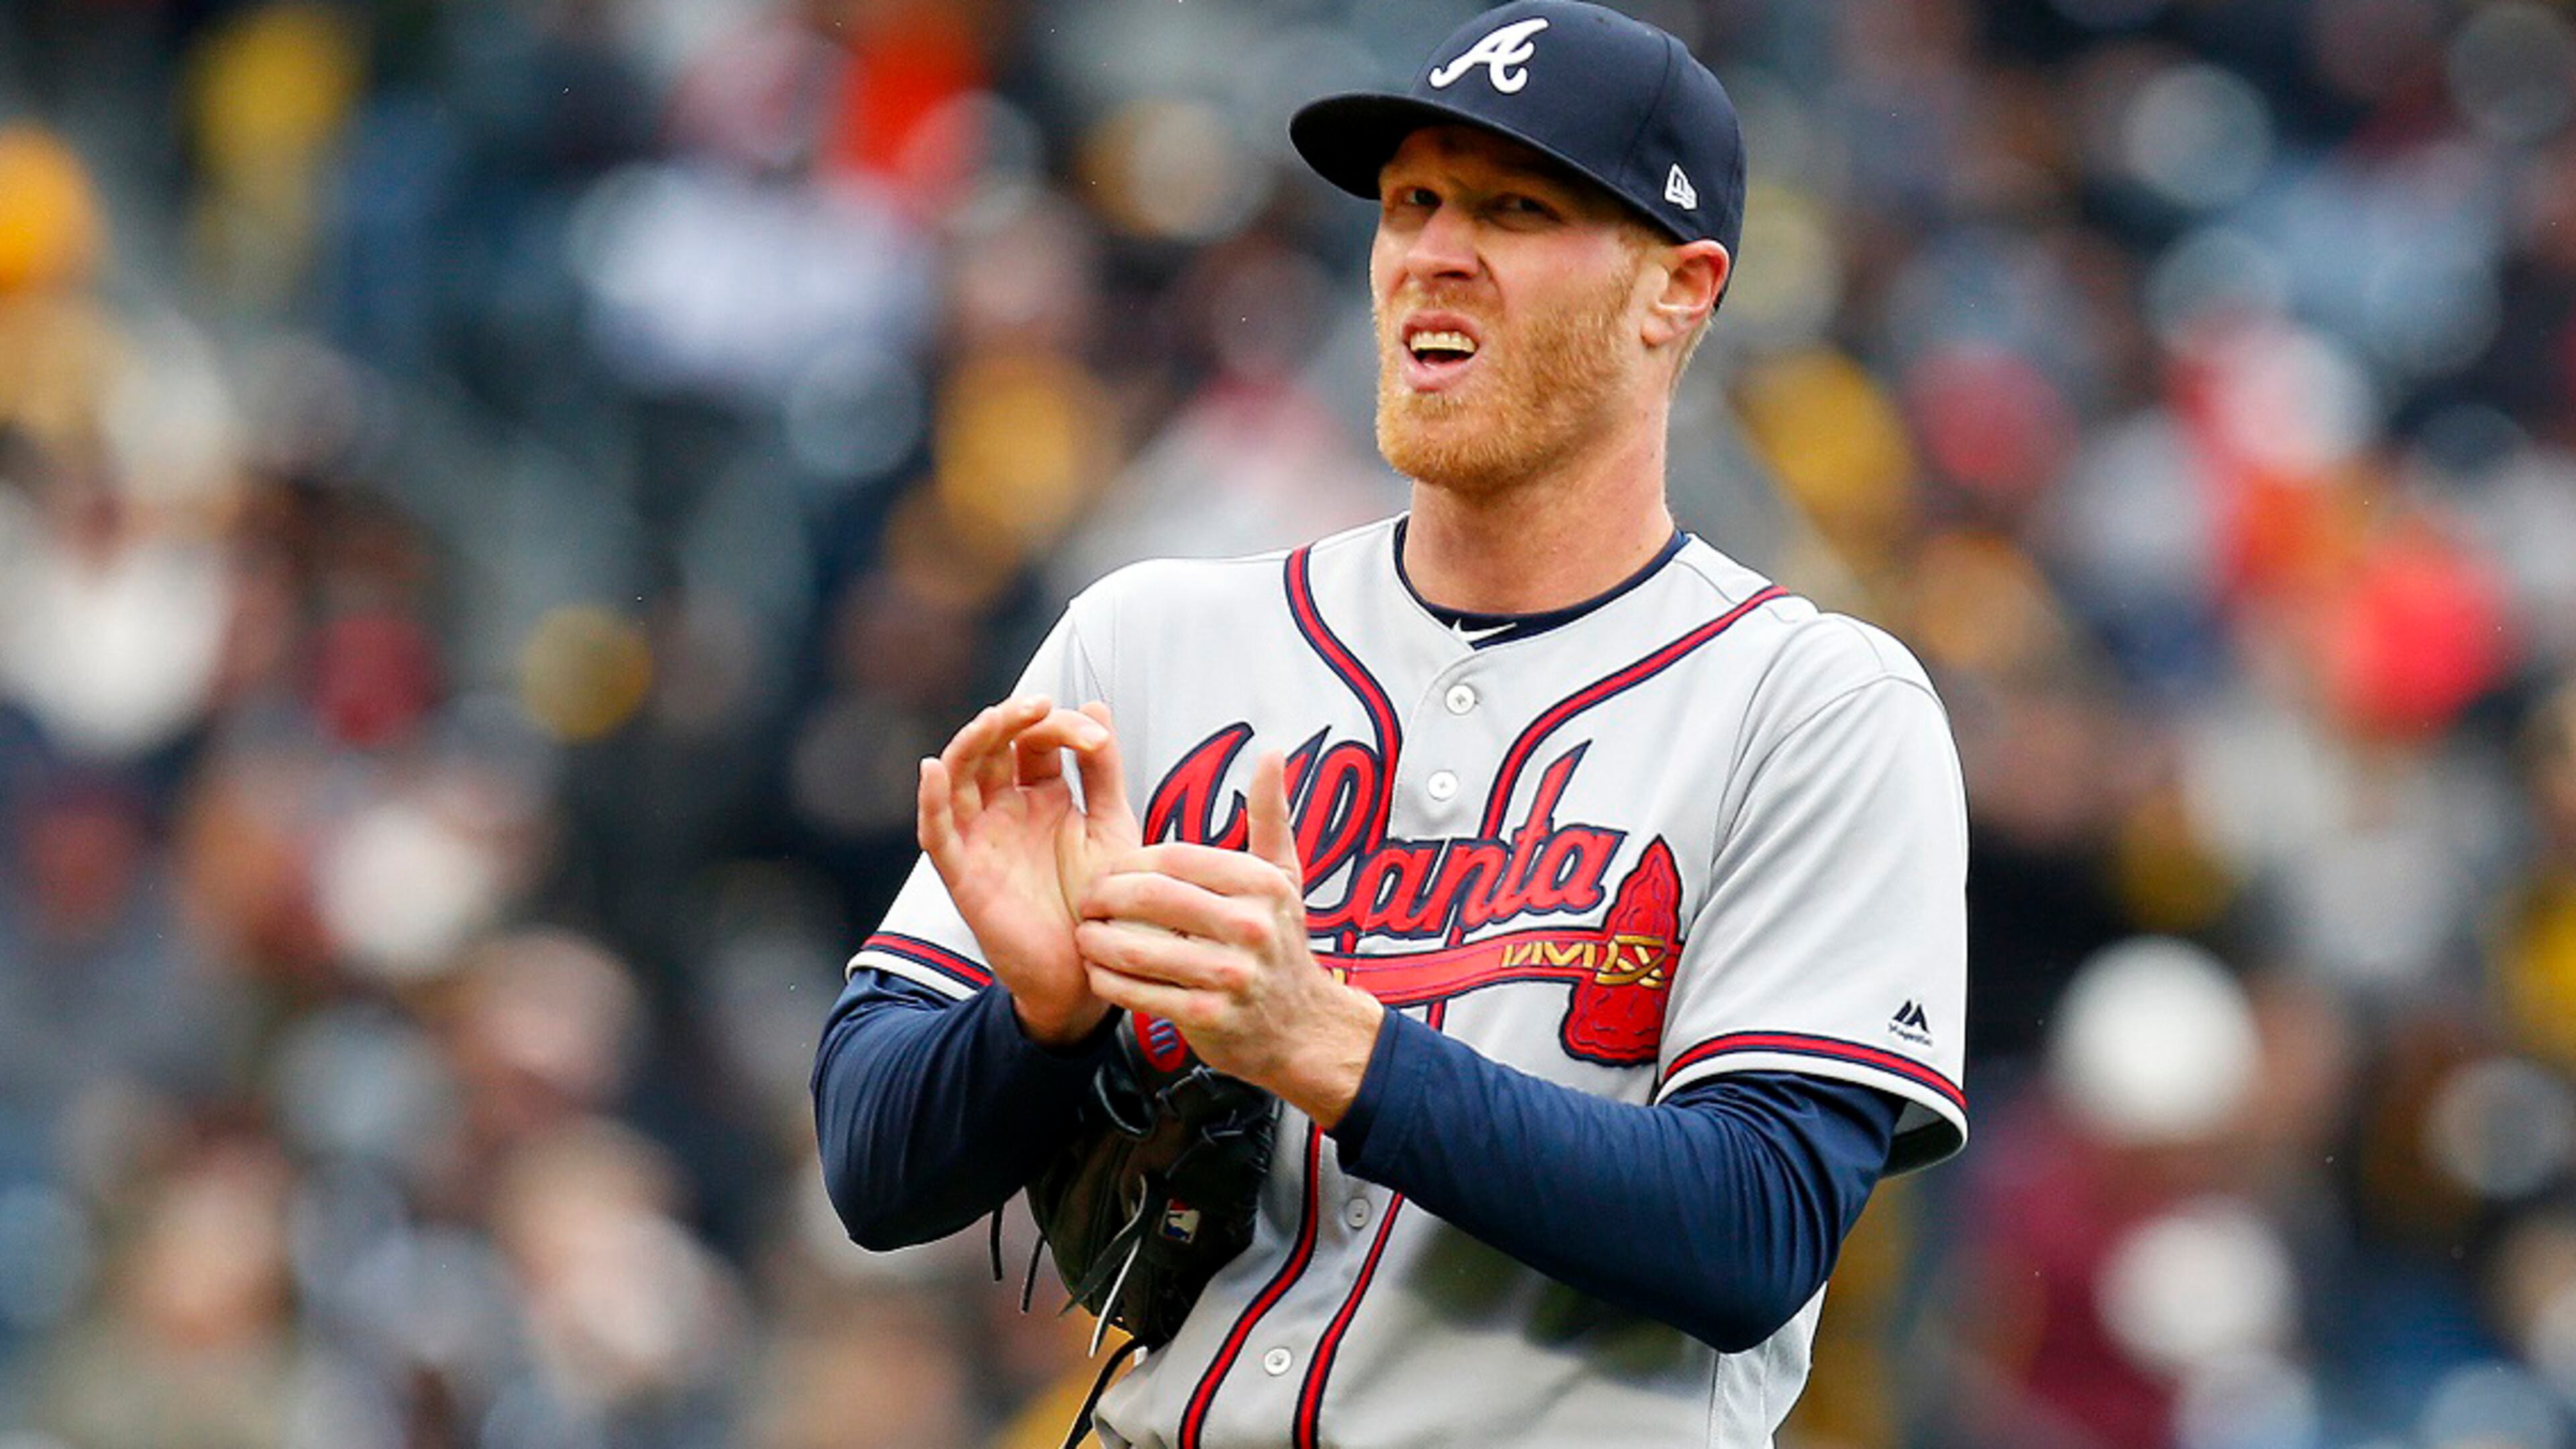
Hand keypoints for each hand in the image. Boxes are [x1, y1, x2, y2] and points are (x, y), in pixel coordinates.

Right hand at [918, 695, 1138, 1044]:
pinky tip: (933, 769)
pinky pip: (936, 832)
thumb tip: (1094, 704)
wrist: (1090, 970)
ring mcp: (981, 838)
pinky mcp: (962, 873)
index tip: (1095, 740)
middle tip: (1039, 706)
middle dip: (1011, 719)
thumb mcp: (1111, 826)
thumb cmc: (1100, 902)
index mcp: (1042, 795)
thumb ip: (1102, 770)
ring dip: (972, 742)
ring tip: (996, 719)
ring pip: (959, 775)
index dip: (1060, 726)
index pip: (1037, 739)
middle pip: (992, 746)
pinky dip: (930, 799)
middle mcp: (1006, 809)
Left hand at [1075, 751, 1385, 1125]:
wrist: (1302, 1028)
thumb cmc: (1282, 945)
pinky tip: (1098, 973)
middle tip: (1085, 901)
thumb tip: (1271, 753)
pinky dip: (1108, 982)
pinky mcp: (1208, 1017)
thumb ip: (1271, 815)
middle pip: (1151, 899)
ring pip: (1137, 949)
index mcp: (1261, 885)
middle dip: (1104, 898)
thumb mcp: (1285, 876)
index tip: (1110, 872)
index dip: (1129, 863)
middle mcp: (1250, 928)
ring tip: (1084, 936)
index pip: (1173, 858)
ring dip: (1096, 942)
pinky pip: (1138, 994)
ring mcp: (1230, 976)